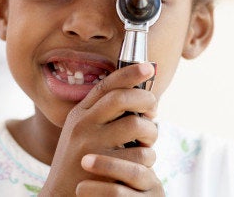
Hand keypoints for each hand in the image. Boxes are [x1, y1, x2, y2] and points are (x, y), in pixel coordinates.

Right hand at [40, 63, 160, 195]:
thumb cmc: (80, 165)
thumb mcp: (82, 135)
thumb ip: (103, 116)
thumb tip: (140, 99)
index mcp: (79, 114)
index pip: (106, 85)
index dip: (129, 73)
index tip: (148, 67)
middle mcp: (82, 124)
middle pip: (122, 98)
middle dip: (146, 100)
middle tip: (154, 112)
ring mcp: (91, 144)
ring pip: (136, 124)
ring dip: (152, 133)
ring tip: (149, 142)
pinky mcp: (103, 165)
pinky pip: (140, 153)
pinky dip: (148, 157)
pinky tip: (143, 163)